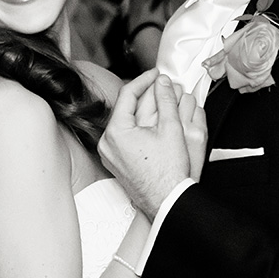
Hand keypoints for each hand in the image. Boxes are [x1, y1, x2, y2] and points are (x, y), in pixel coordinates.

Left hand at [99, 70, 200, 215]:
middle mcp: (108, 144)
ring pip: (127, 123)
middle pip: (127, 108)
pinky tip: (156, 123)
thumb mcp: (171, 128)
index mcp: (116, 133)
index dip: (145, 80)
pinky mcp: (117, 163)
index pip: (127, 95)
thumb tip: (163, 83)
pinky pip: (126, 138)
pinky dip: (141, 127)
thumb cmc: (168, 174)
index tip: (157, 75)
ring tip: (163, 103)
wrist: (168, 202)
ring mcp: (110, 155)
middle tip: (163, 87)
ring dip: (145, 111)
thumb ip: (166, 100)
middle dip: (147, 96)